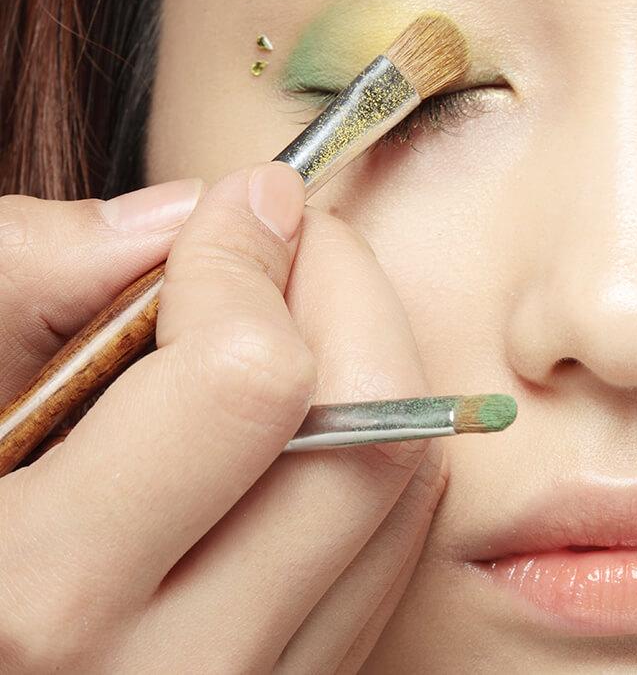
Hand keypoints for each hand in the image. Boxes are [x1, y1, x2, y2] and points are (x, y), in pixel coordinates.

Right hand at [0, 164, 446, 671]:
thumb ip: (24, 282)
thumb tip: (180, 214)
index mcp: (38, 594)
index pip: (246, 381)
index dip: (250, 259)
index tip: (241, 206)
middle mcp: (174, 668)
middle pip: (370, 433)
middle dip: (350, 296)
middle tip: (295, 245)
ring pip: (401, 490)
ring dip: (372, 368)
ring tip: (294, 321)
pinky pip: (391, 553)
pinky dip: (372, 452)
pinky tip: (297, 418)